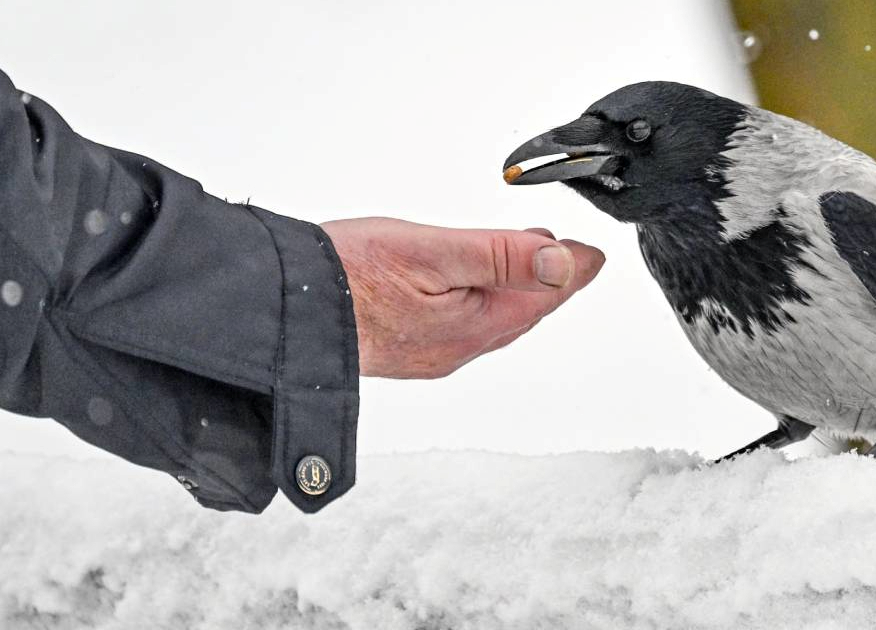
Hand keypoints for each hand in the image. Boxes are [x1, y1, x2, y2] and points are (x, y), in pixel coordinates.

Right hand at [321, 217, 604, 378]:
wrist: (278, 313)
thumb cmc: (347, 277)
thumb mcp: (434, 253)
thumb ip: (502, 257)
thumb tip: (563, 263)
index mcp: (474, 326)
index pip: (543, 297)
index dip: (572, 270)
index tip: (593, 254)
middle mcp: (456, 348)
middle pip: (520, 312)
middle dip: (548, 281)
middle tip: (570, 253)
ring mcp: (429, 351)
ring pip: (490, 318)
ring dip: (513, 290)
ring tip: (528, 260)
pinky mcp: (404, 346)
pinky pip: (460, 324)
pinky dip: (480, 300)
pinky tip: (471, 286)